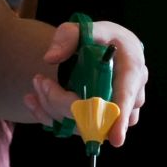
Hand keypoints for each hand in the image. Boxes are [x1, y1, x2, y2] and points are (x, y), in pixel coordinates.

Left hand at [23, 20, 147, 146]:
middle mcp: (130, 96)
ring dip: (53, 108)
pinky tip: (35, 100)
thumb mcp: (87, 29)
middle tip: (39, 81)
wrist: (108, 51)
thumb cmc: (101, 39)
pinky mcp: (102, 122)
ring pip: (84, 125)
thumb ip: (68, 36)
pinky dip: (51, 116)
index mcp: (131, 69)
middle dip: (61, 102)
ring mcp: (117, 113)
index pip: (126, 96)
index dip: (120, 118)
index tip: (115, 138)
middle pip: (98, 115)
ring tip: (38, 83)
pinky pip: (75, 128)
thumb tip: (51, 58)